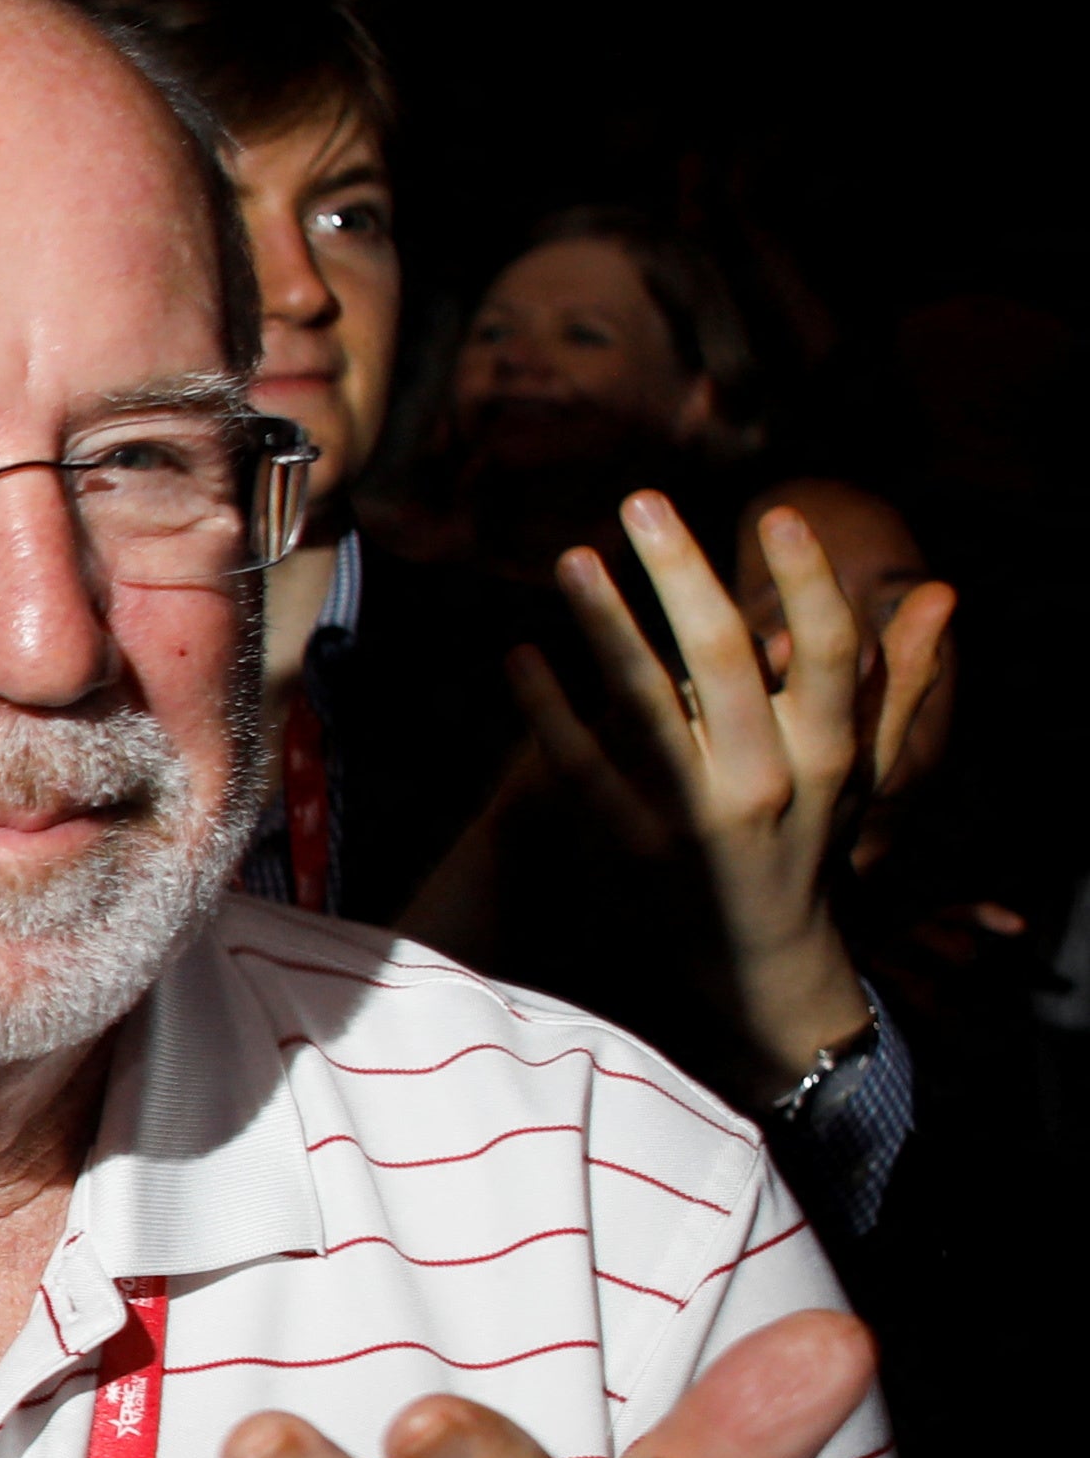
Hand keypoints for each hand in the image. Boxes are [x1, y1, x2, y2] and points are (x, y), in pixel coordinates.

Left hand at [515, 491, 942, 1081]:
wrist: (762, 957)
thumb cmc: (814, 839)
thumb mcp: (869, 768)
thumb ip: (898, 680)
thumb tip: (939, 591)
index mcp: (827, 751)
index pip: (829, 650)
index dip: (805, 578)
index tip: (774, 510)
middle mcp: (765, 778)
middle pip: (722, 656)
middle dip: (681, 571)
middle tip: (641, 500)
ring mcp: (694, 815)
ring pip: (641, 703)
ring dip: (604, 624)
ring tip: (571, 559)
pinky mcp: (629, 848)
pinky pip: (577, 767)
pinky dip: (545, 709)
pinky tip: (520, 654)